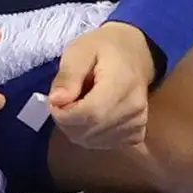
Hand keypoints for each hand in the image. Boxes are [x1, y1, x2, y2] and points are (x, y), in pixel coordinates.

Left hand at [44, 20, 157, 150]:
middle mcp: (133, 109)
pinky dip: (91, 136)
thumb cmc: (104, 48)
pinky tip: (92, 118)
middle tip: (65, 101)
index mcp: (121, 84)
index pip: (88, 114)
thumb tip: (56, 102)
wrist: (136, 53)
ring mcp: (137, 124)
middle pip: (88, 132)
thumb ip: (67, 76)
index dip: (64, 114)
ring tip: (79, 106)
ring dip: (76, 129)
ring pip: (93, 142)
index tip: (55, 100)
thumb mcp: (79, 51)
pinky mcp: (136, 134)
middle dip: (66, 122)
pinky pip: (104, 145)